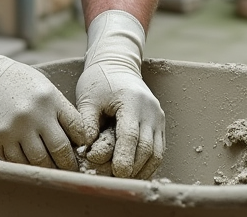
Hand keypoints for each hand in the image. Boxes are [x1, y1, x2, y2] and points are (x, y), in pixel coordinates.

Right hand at [0, 21, 93, 168]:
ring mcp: (15, 128)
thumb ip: (58, 107)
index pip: (77, 128)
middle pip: (60, 150)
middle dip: (69, 164)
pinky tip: (28, 165)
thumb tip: (75, 136)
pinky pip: (16, 161)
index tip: (82, 148)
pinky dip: (24, 166)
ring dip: (47, 170)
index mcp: (50, 98)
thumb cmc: (12, 79)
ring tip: (52, 172)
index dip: (82, 142)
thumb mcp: (41, 84)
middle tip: (71, 170)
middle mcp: (35, 115)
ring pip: (39, 162)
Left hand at [76, 10, 164, 178]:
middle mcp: (150, 110)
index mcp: (132, 101)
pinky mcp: (159, 124)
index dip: (125, 157)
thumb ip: (87, 122)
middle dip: (133, 168)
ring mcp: (157, 118)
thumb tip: (87, 149)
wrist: (117, 64)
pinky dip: (148, 165)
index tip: (116, 174)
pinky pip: (158, 150)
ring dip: (142, 170)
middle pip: (147, 148)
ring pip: (156, 153)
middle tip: (116, 182)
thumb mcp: (88, 98)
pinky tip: (134, 174)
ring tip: (124, 182)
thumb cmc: (99, 81)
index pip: (131, 135)